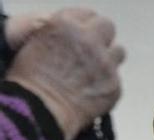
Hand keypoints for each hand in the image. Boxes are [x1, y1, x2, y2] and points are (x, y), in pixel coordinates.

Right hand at [9, 8, 122, 139]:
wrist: (42, 109)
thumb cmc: (31, 79)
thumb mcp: (36, 42)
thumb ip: (60, 34)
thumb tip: (73, 34)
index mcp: (65, 25)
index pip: (87, 14)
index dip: (85, 24)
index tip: (84, 33)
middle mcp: (89, 40)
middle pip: (107, 27)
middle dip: (101, 36)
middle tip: (93, 49)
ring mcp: (105, 63)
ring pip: (118, 51)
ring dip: (108, 58)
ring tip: (95, 70)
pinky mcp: (115, 84)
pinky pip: (117, 78)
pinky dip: (108, 82)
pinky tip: (94, 89)